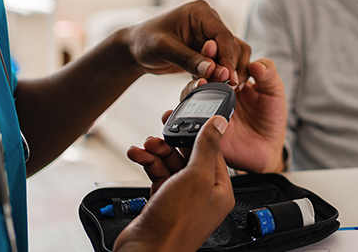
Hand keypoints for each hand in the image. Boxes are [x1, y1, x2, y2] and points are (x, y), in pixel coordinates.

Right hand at [114, 116, 234, 251]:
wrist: (147, 250)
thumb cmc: (176, 223)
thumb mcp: (196, 177)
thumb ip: (207, 147)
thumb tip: (219, 124)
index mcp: (220, 189)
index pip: (213, 151)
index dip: (198, 133)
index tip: (185, 119)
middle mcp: (203, 193)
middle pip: (189, 156)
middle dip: (173, 142)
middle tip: (160, 132)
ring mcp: (182, 198)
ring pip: (171, 164)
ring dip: (157, 151)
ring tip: (145, 145)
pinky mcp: (163, 201)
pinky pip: (157, 174)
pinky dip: (147, 163)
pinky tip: (137, 155)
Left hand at [124, 0, 250, 84]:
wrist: (135, 49)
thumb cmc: (145, 41)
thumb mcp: (164, 49)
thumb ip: (188, 59)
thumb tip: (212, 70)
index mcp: (200, 12)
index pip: (223, 35)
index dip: (227, 57)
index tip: (227, 77)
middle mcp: (209, 21)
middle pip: (231, 45)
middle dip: (228, 66)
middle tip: (224, 86)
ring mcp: (210, 35)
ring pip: (232, 54)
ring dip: (228, 71)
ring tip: (223, 87)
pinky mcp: (208, 49)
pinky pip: (223, 61)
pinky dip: (220, 74)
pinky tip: (213, 84)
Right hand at [168, 57, 286, 173]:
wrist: (267, 149)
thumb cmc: (271, 117)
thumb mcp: (274, 92)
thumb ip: (268, 75)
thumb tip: (256, 63)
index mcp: (231, 78)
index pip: (219, 61)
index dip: (215, 53)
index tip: (213, 46)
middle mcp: (216, 91)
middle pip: (201, 75)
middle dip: (201, 69)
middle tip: (206, 68)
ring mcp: (208, 109)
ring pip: (191, 95)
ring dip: (191, 88)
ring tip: (199, 85)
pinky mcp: (202, 128)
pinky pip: (187, 121)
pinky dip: (179, 115)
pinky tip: (177, 112)